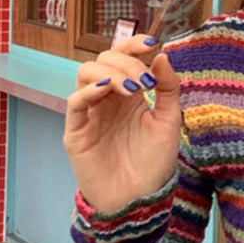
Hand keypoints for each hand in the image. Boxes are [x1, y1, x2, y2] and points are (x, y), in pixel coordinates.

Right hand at [63, 34, 182, 214]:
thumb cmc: (153, 165)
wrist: (139, 200)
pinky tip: (106, 89)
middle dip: (126, 63)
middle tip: (146, 81)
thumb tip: (162, 55)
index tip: (151, 42)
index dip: (133, 46)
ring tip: (133, 89)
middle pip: (104, 60)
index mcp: (128, 96)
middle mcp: (107, 100)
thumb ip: (167, 90)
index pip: (123, 58)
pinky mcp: (77, 131)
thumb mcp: (168, 124)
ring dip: (110, 73)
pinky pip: (75, 102)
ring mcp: (90, 113)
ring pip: (86, 73)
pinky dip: (89, 90)